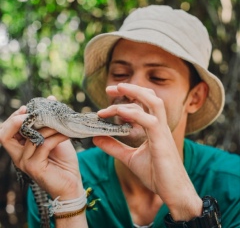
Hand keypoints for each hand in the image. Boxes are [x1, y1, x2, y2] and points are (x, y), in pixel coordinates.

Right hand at [0, 101, 82, 199]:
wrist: (72, 182)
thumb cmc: (63, 160)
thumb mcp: (56, 136)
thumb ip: (50, 121)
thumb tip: (49, 99)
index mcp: (21, 148)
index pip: (7, 130)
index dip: (15, 116)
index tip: (29, 107)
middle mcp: (18, 156)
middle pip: (5, 134)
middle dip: (20, 119)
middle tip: (37, 112)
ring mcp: (24, 162)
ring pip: (30, 136)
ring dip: (48, 127)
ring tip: (62, 124)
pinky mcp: (34, 167)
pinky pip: (43, 144)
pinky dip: (56, 136)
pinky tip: (67, 134)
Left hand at [93, 83, 201, 219]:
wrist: (173, 192)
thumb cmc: (156, 174)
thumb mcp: (129, 158)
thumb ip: (114, 147)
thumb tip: (96, 138)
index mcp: (153, 128)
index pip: (142, 105)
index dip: (127, 97)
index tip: (109, 97)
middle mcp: (159, 126)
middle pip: (150, 97)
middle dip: (131, 88)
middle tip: (111, 87)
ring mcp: (162, 132)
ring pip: (154, 103)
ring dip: (136, 93)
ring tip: (118, 88)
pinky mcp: (162, 142)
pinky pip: (150, 122)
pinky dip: (135, 114)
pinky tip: (120, 112)